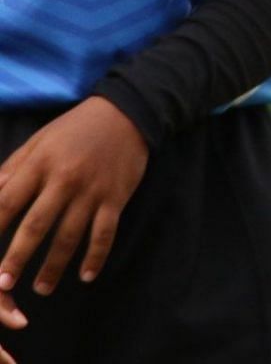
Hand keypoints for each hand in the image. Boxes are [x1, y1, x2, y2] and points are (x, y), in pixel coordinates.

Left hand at [0, 98, 148, 327]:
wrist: (128, 113)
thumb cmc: (75, 129)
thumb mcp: (38, 142)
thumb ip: (12, 169)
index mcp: (41, 164)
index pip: (9, 201)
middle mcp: (65, 179)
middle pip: (37, 225)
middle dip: (18, 257)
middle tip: (3, 284)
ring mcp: (93, 191)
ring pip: (70, 236)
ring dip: (54, 266)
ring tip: (40, 289)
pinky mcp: (116, 198)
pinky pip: (105, 234)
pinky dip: (96, 257)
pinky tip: (86, 276)